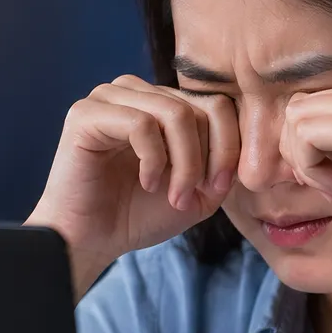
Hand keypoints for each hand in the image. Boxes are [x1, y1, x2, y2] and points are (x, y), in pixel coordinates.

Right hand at [28, 75, 238, 293]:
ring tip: (171, 194)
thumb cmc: (139, 214)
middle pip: (202, 107)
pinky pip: (142, 124)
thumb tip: (244, 143)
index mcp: (163, 103)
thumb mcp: (198, 191)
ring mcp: (110, 98)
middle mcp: (138, 92)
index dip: (228, 147)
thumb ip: (223, 163)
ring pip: (176, 113)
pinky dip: (153, 160)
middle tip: (191, 196)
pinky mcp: (87, 113)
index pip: (217, 104)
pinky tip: (146, 182)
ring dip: (184, 163)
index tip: (216, 188)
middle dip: (207, 159)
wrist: (92, 240)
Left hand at [280, 79, 331, 266]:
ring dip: (303, 159)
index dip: (306, 145)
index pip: (316, 103)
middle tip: (326, 184)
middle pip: (301, 106)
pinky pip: (306, 135)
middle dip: (298, 151)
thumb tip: (292, 137)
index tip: (329, 180)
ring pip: (297, 116)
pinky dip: (310, 167)